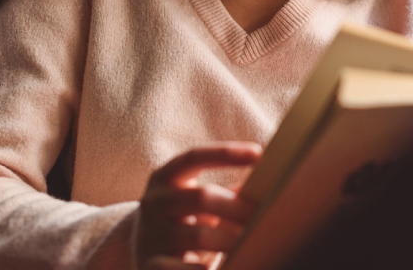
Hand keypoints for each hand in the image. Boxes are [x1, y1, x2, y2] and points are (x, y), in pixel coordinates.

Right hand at [137, 143, 262, 269]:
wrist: (144, 250)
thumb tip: (268, 181)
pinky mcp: (151, 265)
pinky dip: (202, 269)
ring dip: (231, 239)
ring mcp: (152, 235)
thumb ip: (226, 190)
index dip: (226, 153)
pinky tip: (224, 266)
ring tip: (254, 241)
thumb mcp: (197, 197)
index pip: (194, 157)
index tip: (258, 153)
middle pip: (201, 197)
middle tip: (265, 214)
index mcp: (166, 176)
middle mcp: (155, 202)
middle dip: (238, 207)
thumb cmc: (185, 216)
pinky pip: (178, 268)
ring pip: (198, 235)